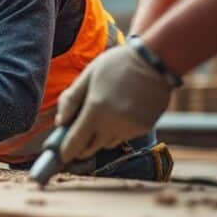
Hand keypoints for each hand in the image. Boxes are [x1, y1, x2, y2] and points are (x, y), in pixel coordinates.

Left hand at [56, 44, 174, 161]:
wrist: (156, 62)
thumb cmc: (118, 64)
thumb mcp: (88, 75)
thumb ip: (71, 99)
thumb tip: (60, 122)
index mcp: (96, 110)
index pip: (75, 142)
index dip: (66, 151)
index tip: (61, 154)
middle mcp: (113, 124)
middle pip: (91, 149)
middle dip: (81, 147)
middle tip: (77, 137)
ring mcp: (130, 128)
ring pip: (107, 144)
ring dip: (100, 138)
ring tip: (101, 118)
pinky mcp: (143, 128)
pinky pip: (123, 137)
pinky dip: (117, 131)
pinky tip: (120, 113)